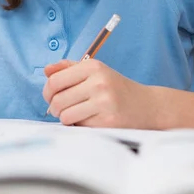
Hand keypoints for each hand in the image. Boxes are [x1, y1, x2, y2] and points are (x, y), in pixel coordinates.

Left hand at [42, 59, 156, 127]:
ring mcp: (105, 103)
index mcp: (93, 66)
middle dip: (54, 107)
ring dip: (65, 118)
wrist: (147, 106)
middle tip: (60, 109)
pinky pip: (79, 127)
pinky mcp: (109, 122)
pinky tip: (89, 120)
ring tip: (74, 115)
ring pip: (66, 115)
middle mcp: (99, 82)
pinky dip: (79, 126)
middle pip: (57, 100)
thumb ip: (68, 68)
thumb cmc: (115, 88)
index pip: (54, 81)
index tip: (50, 96)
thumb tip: (46, 70)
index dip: (47, 91)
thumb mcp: (94, 71)